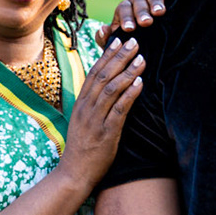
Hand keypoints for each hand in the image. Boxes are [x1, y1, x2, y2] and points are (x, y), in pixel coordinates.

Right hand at [55, 33, 143, 189]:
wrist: (74, 174)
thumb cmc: (82, 149)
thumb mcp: (83, 123)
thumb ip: (93, 106)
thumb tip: (106, 90)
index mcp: (80, 104)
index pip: (93, 73)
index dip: (107, 55)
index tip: (118, 41)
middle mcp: (86, 108)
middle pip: (103, 76)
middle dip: (120, 57)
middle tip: (135, 42)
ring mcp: (95, 120)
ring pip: (112, 89)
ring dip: (128, 71)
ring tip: (142, 59)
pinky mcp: (106, 133)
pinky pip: (119, 109)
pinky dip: (130, 94)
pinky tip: (140, 83)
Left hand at [96, 0, 177, 42]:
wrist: (144, 44)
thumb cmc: (129, 43)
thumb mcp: (115, 45)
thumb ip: (104, 39)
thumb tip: (103, 29)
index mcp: (124, 11)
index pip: (123, 9)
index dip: (126, 18)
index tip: (129, 29)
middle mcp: (137, 1)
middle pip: (138, 0)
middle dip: (141, 11)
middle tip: (146, 22)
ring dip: (155, 1)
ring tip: (159, 12)